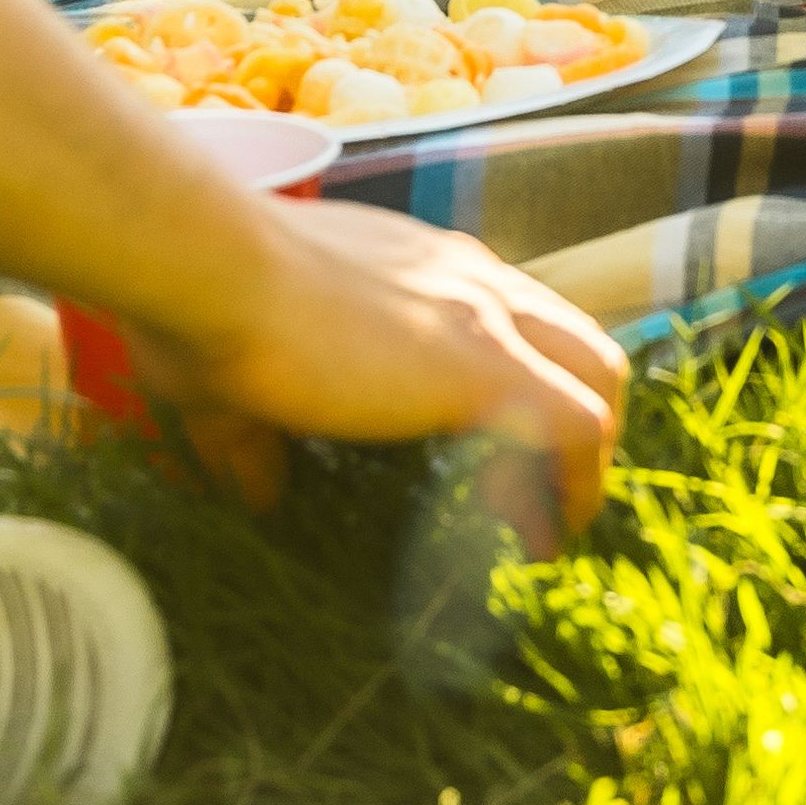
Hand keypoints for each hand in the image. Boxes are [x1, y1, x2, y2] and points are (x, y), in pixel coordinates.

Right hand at [123, 198, 628, 538]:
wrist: (211, 267)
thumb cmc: (206, 306)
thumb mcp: (232, 377)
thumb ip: (250, 441)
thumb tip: (254, 494)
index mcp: (418, 268)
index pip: (510, 318)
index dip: (513, 390)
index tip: (485, 464)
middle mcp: (469, 278)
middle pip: (576, 340)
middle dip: (574, 420)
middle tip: (530, 498)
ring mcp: (486, 317)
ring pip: (599, 373)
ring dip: (586, 458)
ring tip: (543, 529)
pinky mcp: (487, 364)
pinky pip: (580, 426)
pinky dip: (575, 485)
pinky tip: (536, 537)